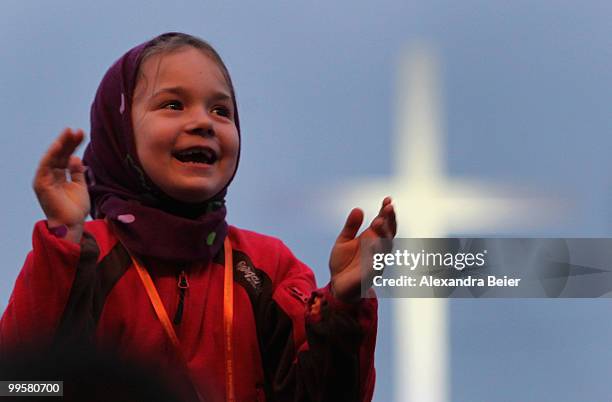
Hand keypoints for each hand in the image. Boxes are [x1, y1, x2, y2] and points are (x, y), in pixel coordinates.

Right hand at [33, 128, 89, 242]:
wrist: (71, 224)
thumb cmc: (75, 208)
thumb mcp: (80, 186)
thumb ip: (77, 172)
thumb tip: (76, 157)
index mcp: (59, 176)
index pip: (66, 156)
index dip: (73, 145)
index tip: (81, 133)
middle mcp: (50, 176)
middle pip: (60, 155)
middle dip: (68, 142)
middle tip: (77, 130)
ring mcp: (45, 179)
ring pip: (53, 157)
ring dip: (61, 144)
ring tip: (69, 132)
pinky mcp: (41, 183)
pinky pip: (46, 165)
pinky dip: (52, 154)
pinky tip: (59, 144)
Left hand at [329, 197, 396, 301]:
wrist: (337, 285)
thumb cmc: (343, 262)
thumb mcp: (344, 240)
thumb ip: (351, 226)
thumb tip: (358, 209)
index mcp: (372, 238)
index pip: (383, 222)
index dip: (386, 211)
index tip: (388, 199)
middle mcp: (378, 248)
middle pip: (389, 232)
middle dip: (390, 220)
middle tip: (388, 207)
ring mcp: (377, 261)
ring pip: (385, 246)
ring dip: (384, 234)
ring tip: (379, 221)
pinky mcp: (372, 273)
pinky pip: (377, 263)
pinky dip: (377, 253)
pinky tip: (374, 243)